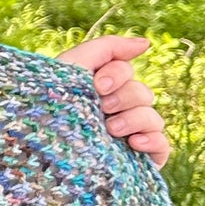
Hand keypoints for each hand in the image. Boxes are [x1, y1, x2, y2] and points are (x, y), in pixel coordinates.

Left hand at [58, 34, 170, 163]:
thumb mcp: (72, 66)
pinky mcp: (135, 161)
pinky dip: (152, 141)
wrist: (42, 152)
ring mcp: (125, 138)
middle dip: (123, 97)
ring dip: (133, 119)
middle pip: (143, 93)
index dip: (116, 74)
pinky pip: (162, 145)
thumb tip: (146, 43)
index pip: (126, 72)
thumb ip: (107, 48)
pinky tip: (133, 143)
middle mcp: (113, 113)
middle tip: (101, 108)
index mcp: (97, 90)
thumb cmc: (48, 104)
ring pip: (153, 118)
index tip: (97, 85)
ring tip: (109, 129)